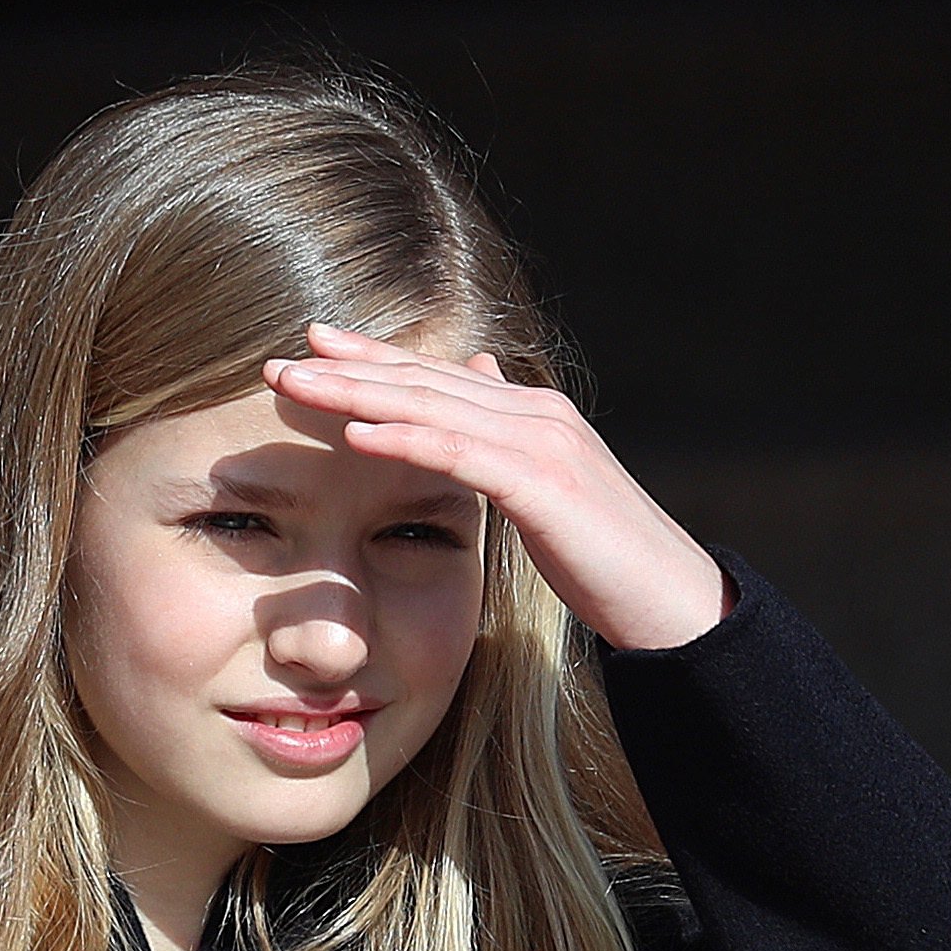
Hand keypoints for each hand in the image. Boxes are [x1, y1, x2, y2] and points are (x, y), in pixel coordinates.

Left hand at [266, 325, 730, 651]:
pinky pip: (459, 455)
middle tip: (278, 360)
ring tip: (296, 387)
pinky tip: (356, 435)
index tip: (311, 348)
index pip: (435, 376)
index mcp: (532, 415)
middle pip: (423, 380)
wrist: (673, 601)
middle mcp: (535, 414)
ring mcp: (542, 444)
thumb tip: (481, 380)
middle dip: (347, 368)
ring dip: (357, 394)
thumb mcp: (548, 494)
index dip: (371, 359)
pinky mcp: (543, 486)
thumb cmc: (606, 560)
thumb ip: (506, 444)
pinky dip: (405, 439)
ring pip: (431, 407)